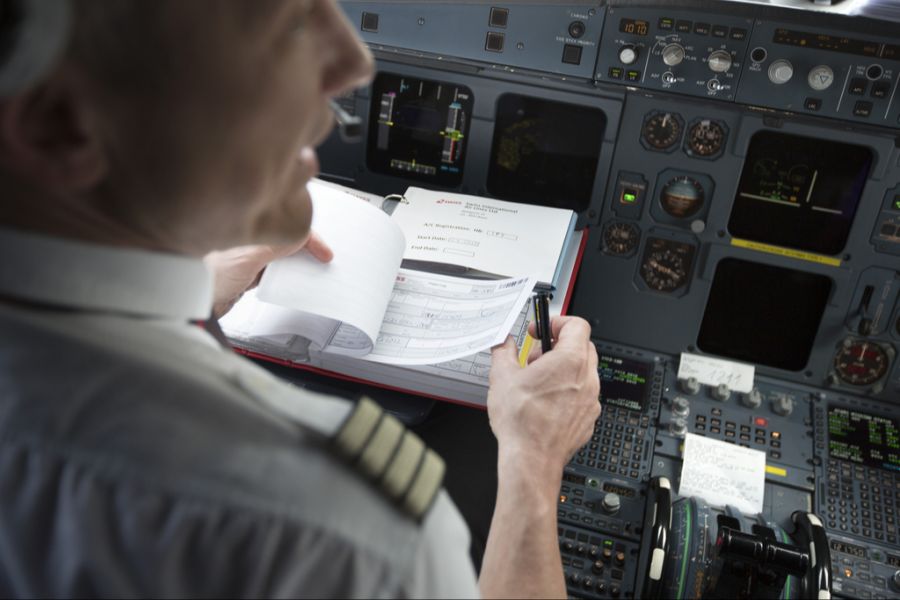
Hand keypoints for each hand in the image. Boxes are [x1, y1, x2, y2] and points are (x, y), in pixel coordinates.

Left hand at [203, 231, 332, 318]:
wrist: (189, 304)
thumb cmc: (204, 277)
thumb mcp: (247, 258)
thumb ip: (275, 244)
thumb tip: (300, 235)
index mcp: (247, 228)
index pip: (286, 225)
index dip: (309, 237)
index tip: (324, 253)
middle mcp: (248, 239)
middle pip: (286, 237)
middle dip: (305, 247)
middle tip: (321, 259)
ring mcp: (248, 257)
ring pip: (282, 255)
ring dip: (297, 262)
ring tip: (310, 271)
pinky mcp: (247, 274)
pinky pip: (274, 271)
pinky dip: (285, 275)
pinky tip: (291, 282)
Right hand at [487, 316, 599, 475]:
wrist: (531, 461)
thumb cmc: (521, 423)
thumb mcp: (501, 377)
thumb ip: (503, 351)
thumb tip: (503, 343)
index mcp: (570, 361)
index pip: (577, 324)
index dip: (557, 322)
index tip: (541, 330)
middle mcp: (587, 379)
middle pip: (583, 346)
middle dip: (559, 346)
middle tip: (536, 358)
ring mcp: (591, 400)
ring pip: (584, 372)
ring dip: (564, 370)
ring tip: (538, 383)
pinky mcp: (588, 419)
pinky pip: (583, 396)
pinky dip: (568, 392)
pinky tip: (546, 403)